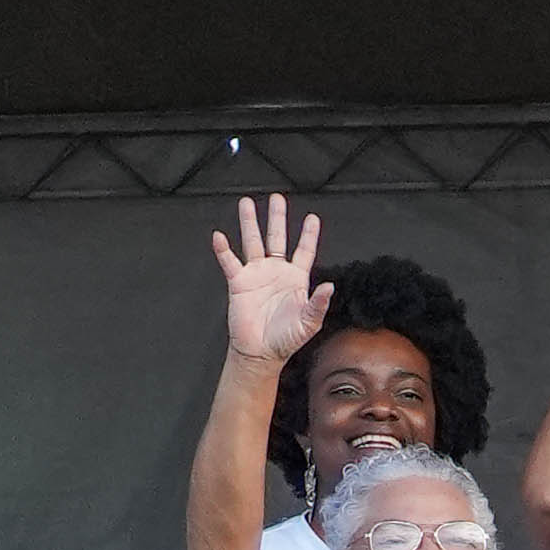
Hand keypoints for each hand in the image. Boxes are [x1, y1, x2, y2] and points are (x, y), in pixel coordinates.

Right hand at [210, 196, 330, 362]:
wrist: (261, 351)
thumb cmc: (286, 339)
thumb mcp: (309, 323)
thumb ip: (319, 304)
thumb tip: (329, 286)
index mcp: (296, 279)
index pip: (304, 251)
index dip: (308, 235)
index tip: (312, 218)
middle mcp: (276, 272)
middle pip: (276, 238)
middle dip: (276, 218)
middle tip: (276, 198)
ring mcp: (256, 274)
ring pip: (252, 242)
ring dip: (249, 223)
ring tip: (246, 203)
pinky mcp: (238, 282)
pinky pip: (229, 261)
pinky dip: (223, 249)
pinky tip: (219, 236)